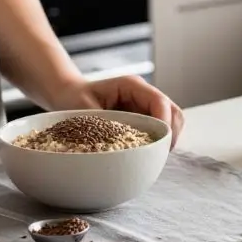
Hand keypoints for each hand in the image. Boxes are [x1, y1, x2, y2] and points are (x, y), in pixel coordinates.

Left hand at [51, 75, 184, 147]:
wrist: (67, 94)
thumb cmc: (74, 99)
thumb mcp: (86, 111)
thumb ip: (106, 126)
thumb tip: (123, 146)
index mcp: (132, 85)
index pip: (160, 102)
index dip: (164, 123)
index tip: (160, 143)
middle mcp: (144, 94)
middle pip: (174, 112)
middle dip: (172, 134)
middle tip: (161, 154)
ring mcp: (146, 105)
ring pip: (172, 121)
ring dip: (168, 139)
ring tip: (155, 155)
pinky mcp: (144, 117)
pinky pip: (160, 129)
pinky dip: (159, 141)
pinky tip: (148, 152)